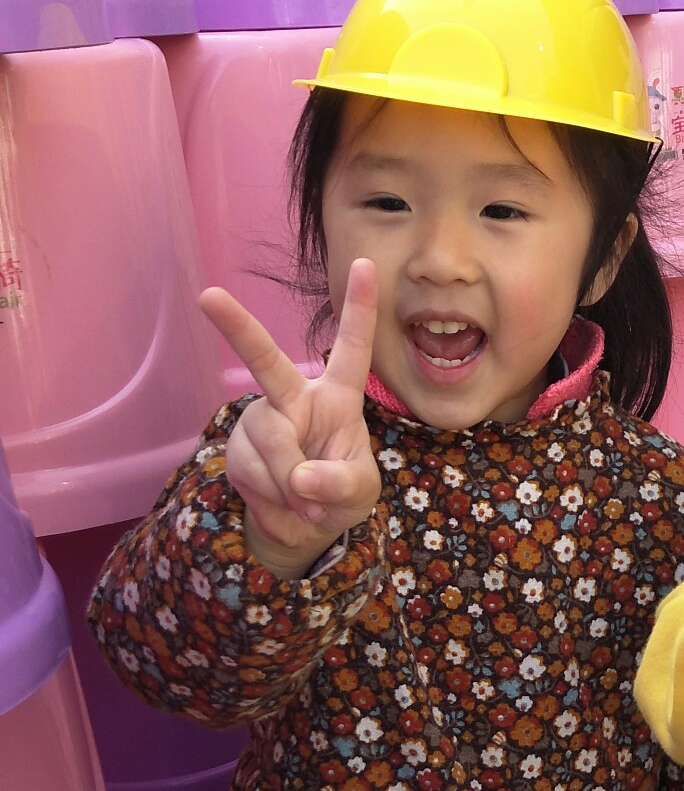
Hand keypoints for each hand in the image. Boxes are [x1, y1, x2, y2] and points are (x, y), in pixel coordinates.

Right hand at [200, 262, 380, 578]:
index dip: (359, 308)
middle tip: (209, 296)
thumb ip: (341, 482)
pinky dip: (275, 501)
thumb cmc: (340, 492)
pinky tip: (283, 503)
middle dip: (237, 328)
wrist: (303, 527)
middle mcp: (292, 397)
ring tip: (306, 503)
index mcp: (337, 395)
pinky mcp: (237, 450)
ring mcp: (261, 421)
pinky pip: (255, 475)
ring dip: (292, 485)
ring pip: (273, 446)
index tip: (365, 263)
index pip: (352, 347)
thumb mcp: (360, 492)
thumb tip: (301, 477)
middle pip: (266, 361)